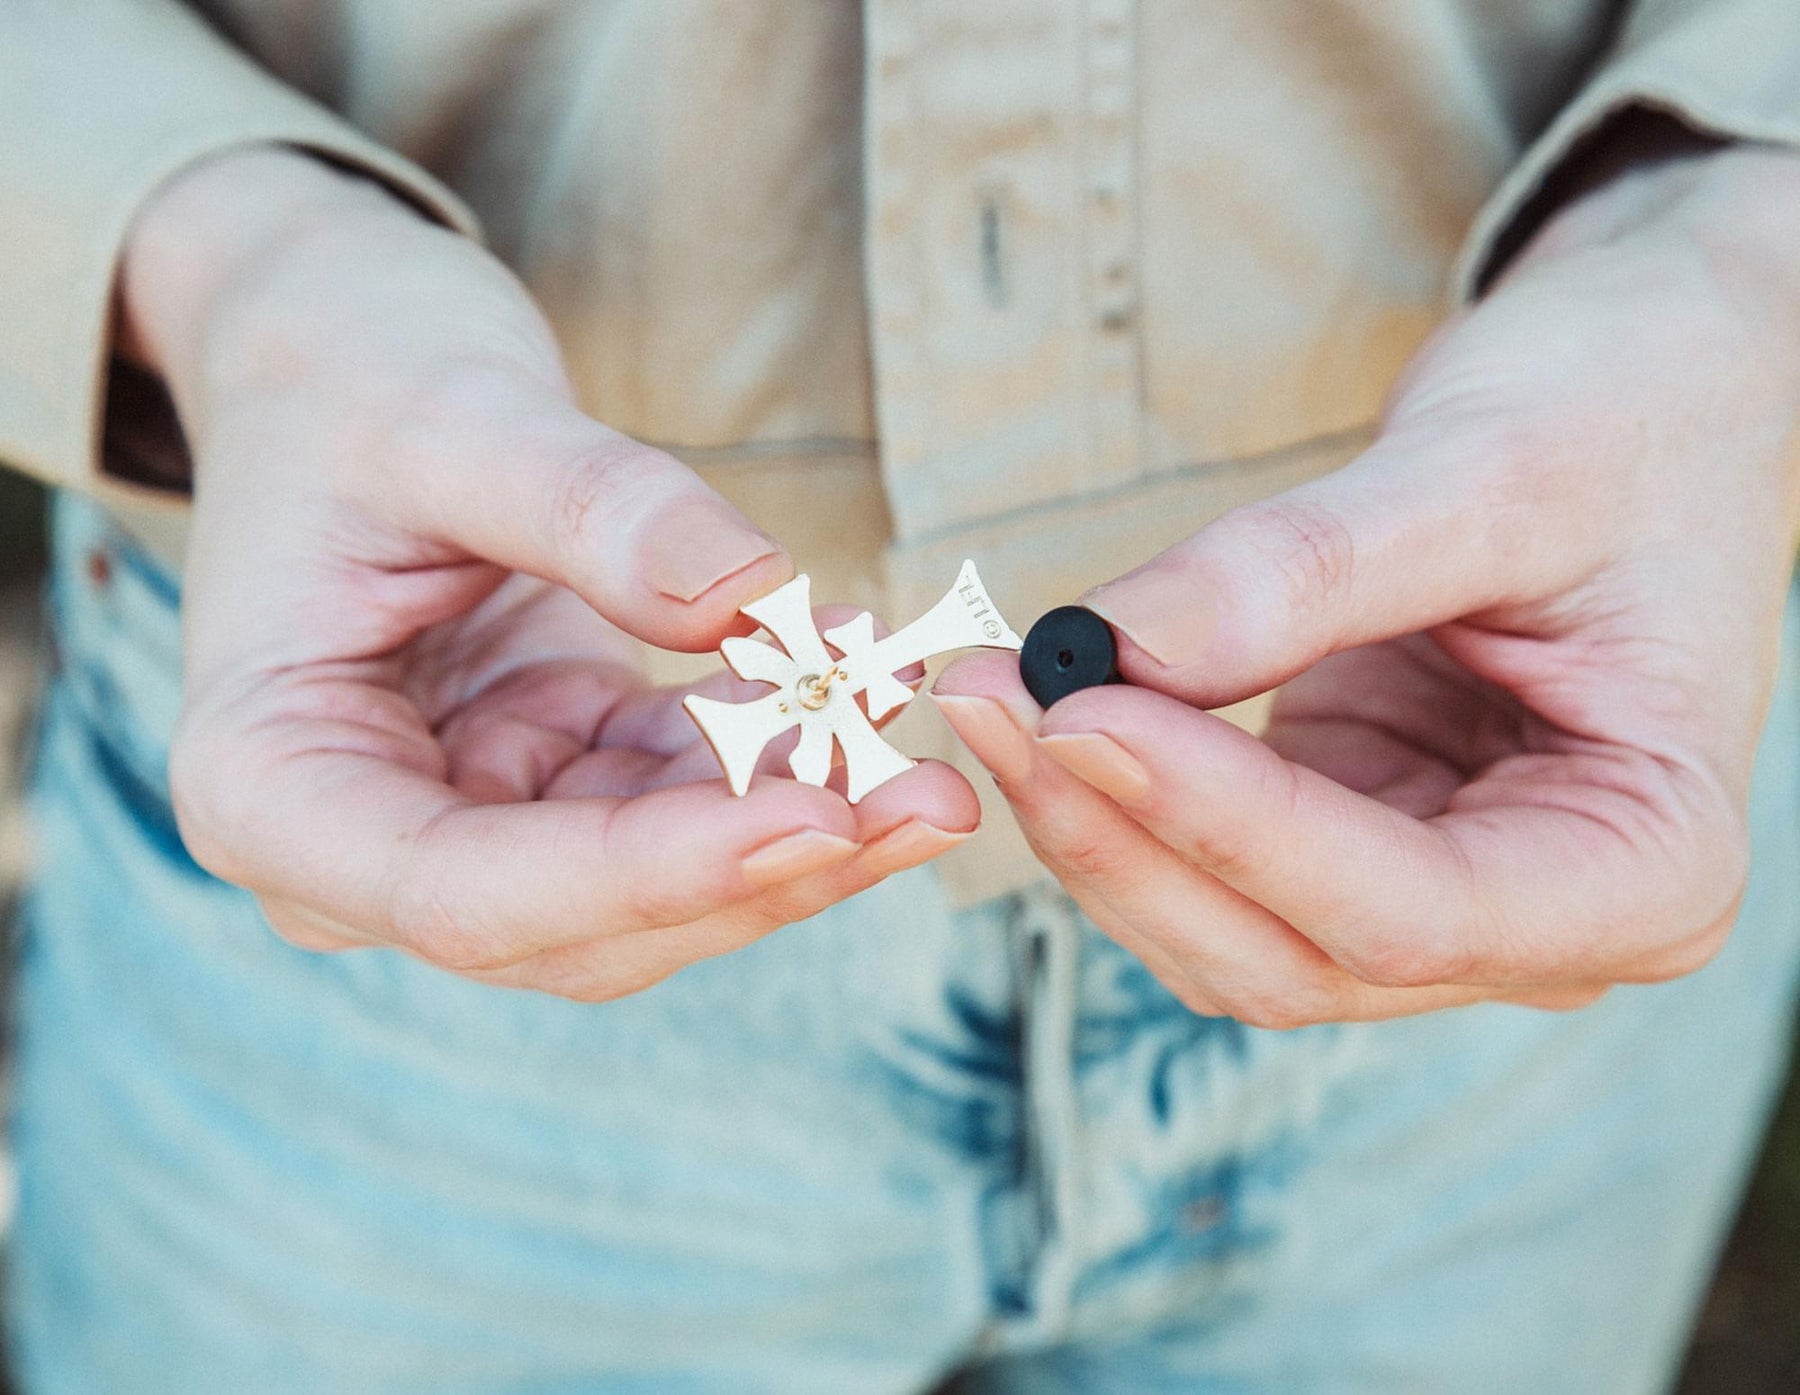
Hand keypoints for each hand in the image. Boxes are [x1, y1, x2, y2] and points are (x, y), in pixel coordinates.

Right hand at [125, 148, 977, 999]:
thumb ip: (592, 510)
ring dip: (802, 808)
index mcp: (271, 786)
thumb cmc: (345, 377)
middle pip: (588, 917)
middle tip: (929, 798)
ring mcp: (466, 819)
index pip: (467, 892)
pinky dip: (782, 741)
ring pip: (659, 873)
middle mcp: (363, 842)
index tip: (816, 819)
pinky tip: (863, 670)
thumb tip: (757, 598)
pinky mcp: (553, 776)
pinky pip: (687, 789)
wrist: (337, 354)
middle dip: (766, 859)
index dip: (649, 873)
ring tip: (919, 721)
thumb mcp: (448, 415)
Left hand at [935, 133, 1799, 1026]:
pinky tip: (1040, 704)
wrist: (1648, 386)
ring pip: (1222, 932)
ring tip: (991, 686)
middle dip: (1123, 837)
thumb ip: (1310, 572)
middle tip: (989, 696)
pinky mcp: (1343, 838)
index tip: (1079, 713)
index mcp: (1643, 866)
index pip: (1410, 909)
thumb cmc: (1630, 415)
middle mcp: (1538, 923)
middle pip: (1290, 952)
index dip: (1230, 826)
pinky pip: (1200, 864)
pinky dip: (1111, 796)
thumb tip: (1111, 646)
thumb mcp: (1494, 471)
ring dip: (1092, 827)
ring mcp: (1432, 895)